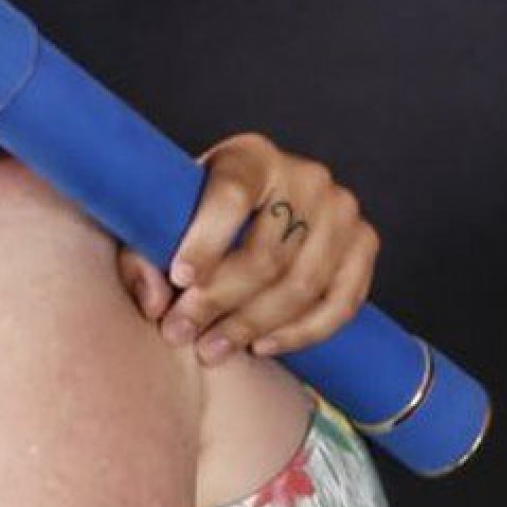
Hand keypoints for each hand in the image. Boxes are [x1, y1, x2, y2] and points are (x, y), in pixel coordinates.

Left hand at [117, 132, 380, 363]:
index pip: (232, 196)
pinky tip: (263, 346)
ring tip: (211, 348)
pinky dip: (303, 332)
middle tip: (180, 333)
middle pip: (266, 254)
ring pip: (301, 284)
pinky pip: (342, 301)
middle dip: (219, 302)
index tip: (180, 280)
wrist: (250, 216)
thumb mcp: (159, 229)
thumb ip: (142, 262)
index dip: (206, 241)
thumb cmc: (195, 221)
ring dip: (253, 326)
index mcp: (250, 158)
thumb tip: (156, 305)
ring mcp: (341, 210)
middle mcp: (305, 177)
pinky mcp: (364, 242)